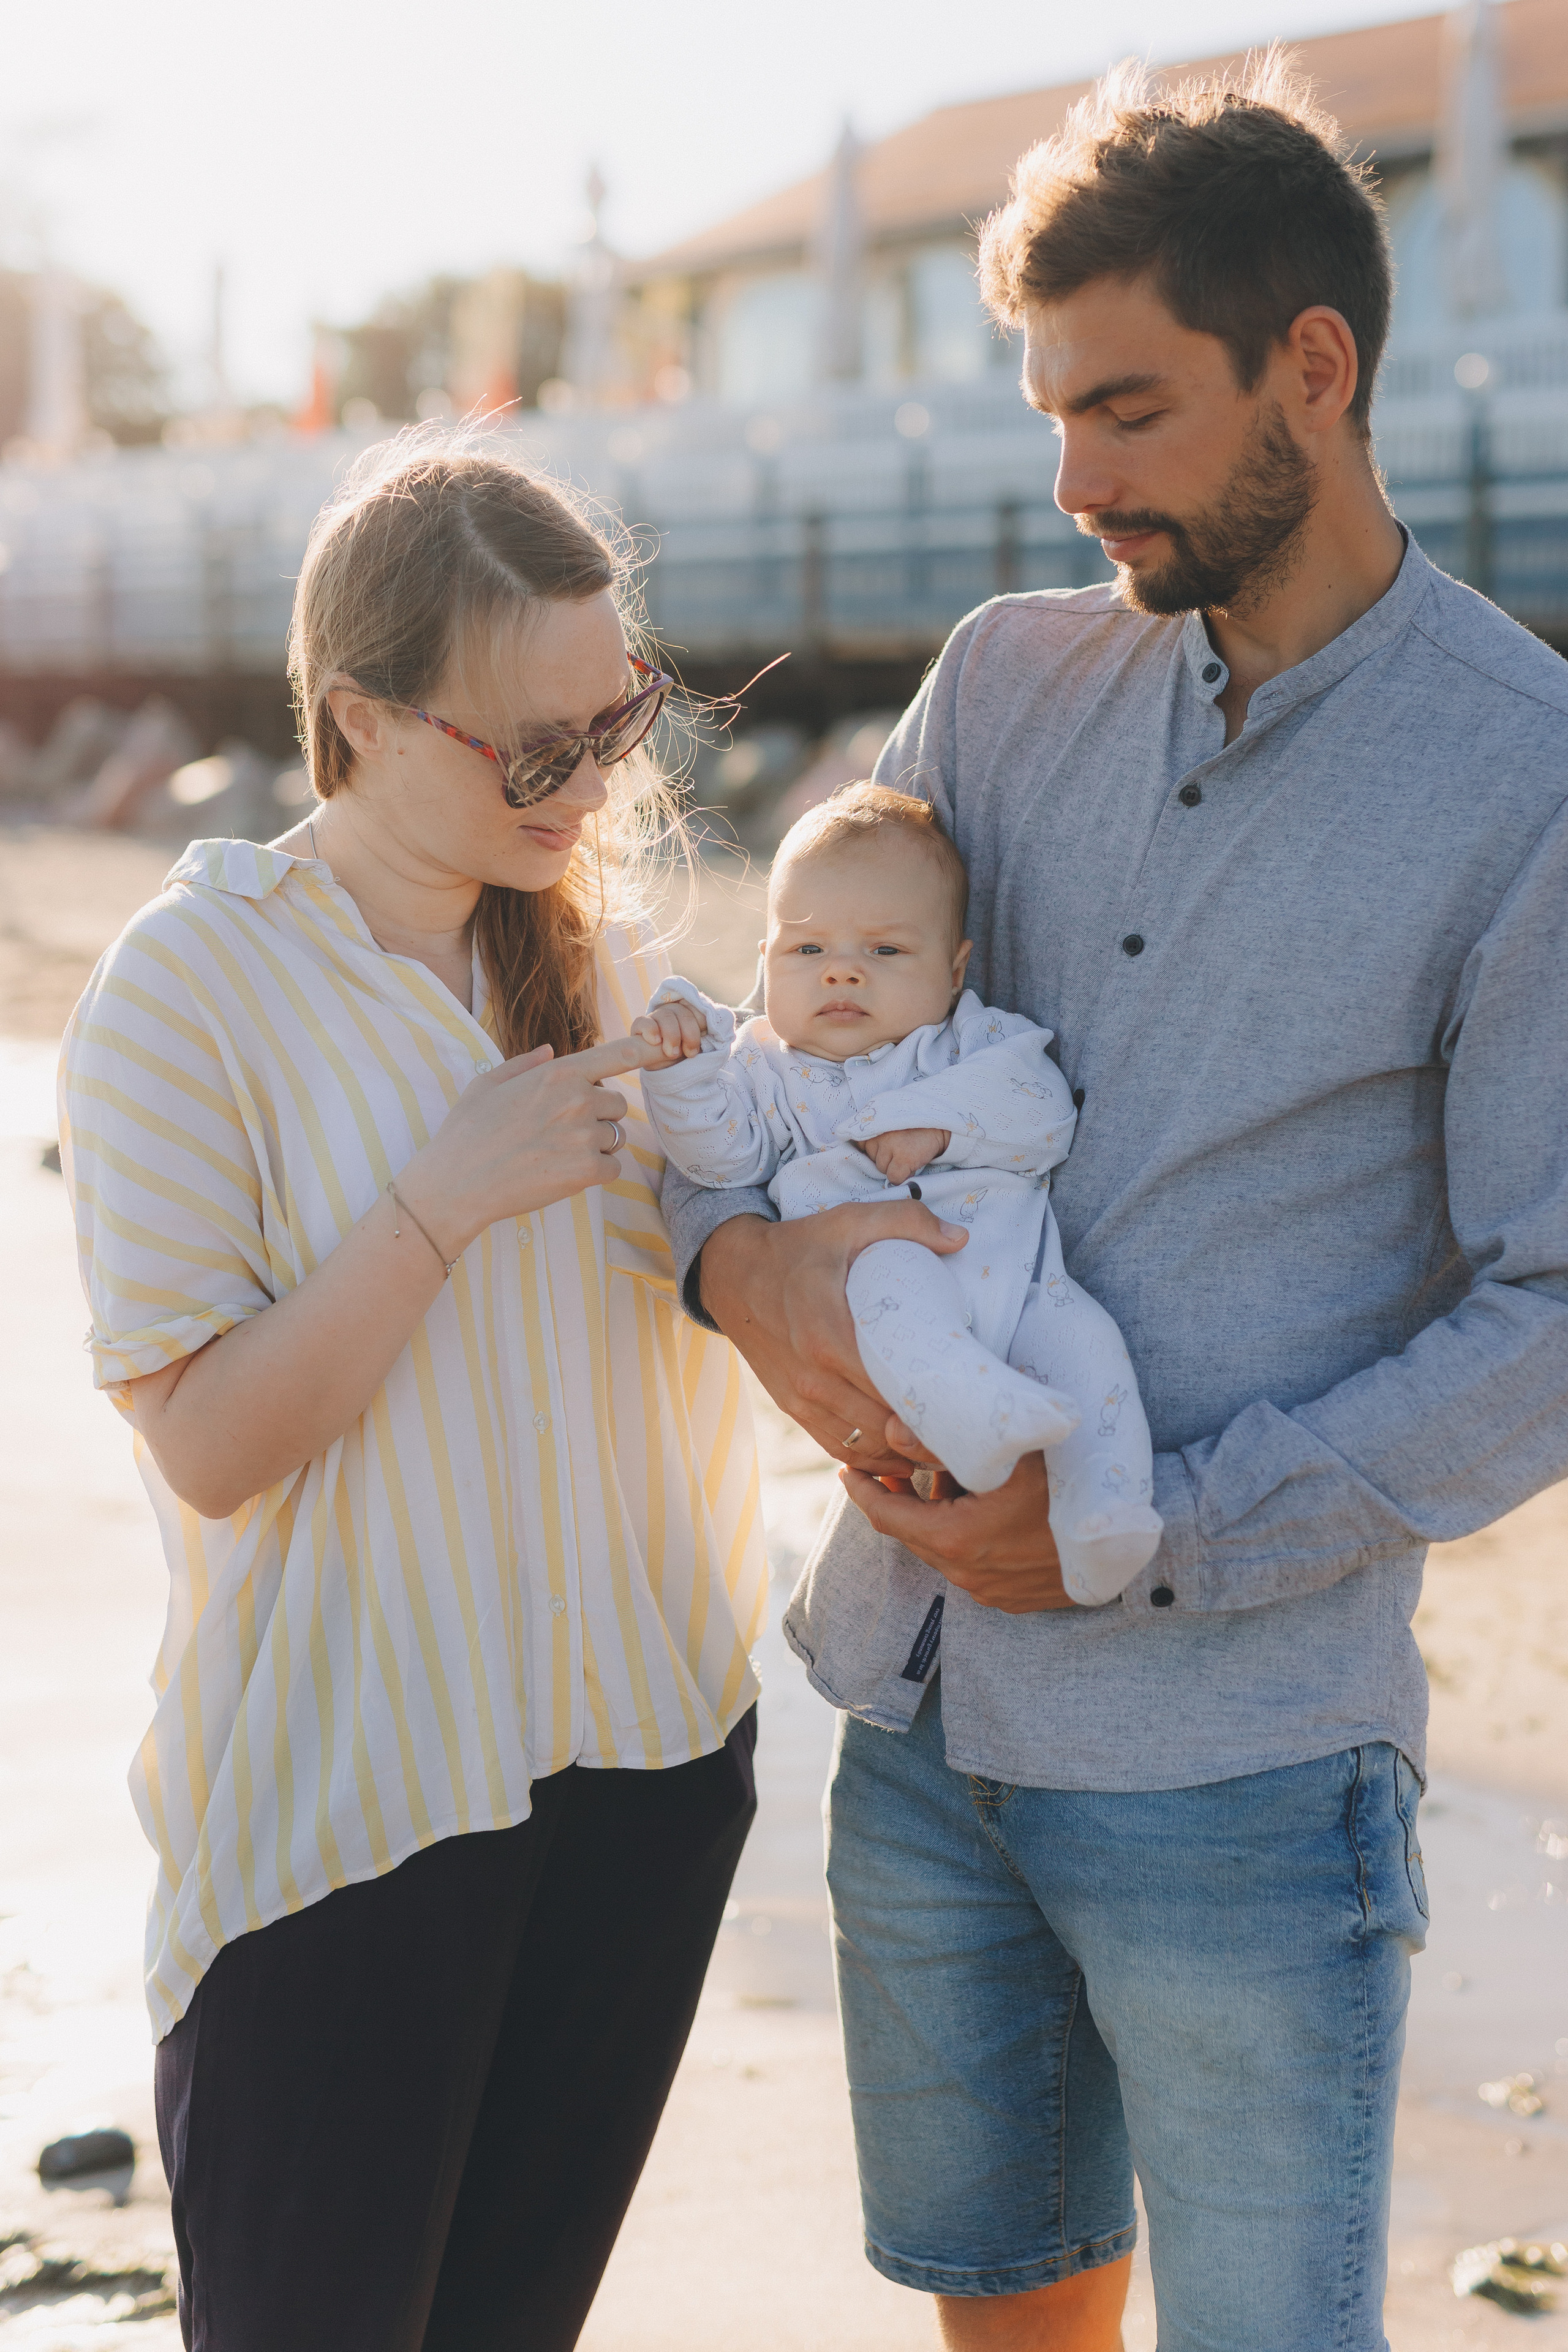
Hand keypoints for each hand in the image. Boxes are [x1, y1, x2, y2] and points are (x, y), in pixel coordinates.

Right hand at [403, 1035, 656, 1253]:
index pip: (617, 1055)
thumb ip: (524, 1064)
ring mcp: (585, 1135)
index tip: (665, 1046)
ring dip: (597, 1146)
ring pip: (615, 1137)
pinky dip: (596, 1173)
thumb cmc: (466, 1133)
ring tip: (556, 1154)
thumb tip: (550, 1050)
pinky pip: (613, 1168)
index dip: (644, 1050)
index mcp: (557, 1074)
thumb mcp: (487, 1084)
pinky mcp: (587, 1170)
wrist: (457, 1185)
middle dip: (598, 1117)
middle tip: (561, 1132)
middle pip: (618, 1105)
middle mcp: (578, 1099)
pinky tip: (563, 1174)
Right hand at [631, 998, 707, 1068]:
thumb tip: (720, 1027)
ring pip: (666, 1016)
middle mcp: (672, 1009)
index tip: (703, 1041)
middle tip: (690, 1053)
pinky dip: (651, 1031)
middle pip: (683, 1013)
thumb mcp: (698, 1044)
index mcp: (689, 1010)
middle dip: (689, 1035)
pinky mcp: (640, 1024)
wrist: (664, 1066)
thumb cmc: (684, 1053)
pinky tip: (656, 1042)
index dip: (701, 1024)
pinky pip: (644, 1021)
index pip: (698, 1008)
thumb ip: (707, 1034)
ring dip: (672, 1036)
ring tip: (672, 1053)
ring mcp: (656, 1015)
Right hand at [698, 1204, 966, 1475]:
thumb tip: (960, 1239)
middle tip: (966, 1426)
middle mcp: (813, 1376)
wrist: (732, 1273)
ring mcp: (801, 1398)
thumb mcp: (848, 1222)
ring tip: (941, 1441)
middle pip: (885, 1427)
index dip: (934, 1403)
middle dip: (927, 1433)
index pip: (893, 1388)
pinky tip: (899, 1450)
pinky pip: (838, 1448)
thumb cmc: (798, 1247)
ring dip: (904, 1452)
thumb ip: (906, 1222)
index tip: (967, 1401)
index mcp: (829, 1334)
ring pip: (865, 1446)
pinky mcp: (793, 1407)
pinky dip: (872, 1457)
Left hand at [842, 1446, 1074, 1611]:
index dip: (862, 1490)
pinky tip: (980, 1507)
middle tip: (889, 1467)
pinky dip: (963, 1536)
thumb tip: (891, 1428)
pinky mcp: (1014, 1599)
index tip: (846, 1469)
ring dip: (935, 1516)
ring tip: (942, 1478)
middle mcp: (967, 1573)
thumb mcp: (1012, 1450)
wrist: (1135, 1541)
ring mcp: (992, 1591)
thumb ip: (944, 1437)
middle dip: (898, 1499)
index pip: (886, 1517)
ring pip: (943, 1548)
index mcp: (956, 1540)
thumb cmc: (1075, 1483)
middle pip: (912, 1533)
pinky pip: (972, 1564)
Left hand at [859, 1126, 949, 1184]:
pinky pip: (894, 1178)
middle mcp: (878, 1135)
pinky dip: (902, 1176)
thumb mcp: (890, 1122)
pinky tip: (912, 1164)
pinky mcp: (902, 1158)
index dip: (875, 1150)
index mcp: (874, 1125)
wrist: (939, 1126)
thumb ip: (874, 1135)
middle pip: (872, 1159)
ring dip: (894, 1167)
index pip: (860, 1145)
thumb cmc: (913, 1127)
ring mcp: (889, 1146)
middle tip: (901, 1149)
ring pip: (882, 1169)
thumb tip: (863, 1158)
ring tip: (907, 1154)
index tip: (886, 1147)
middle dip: (885, 1158)